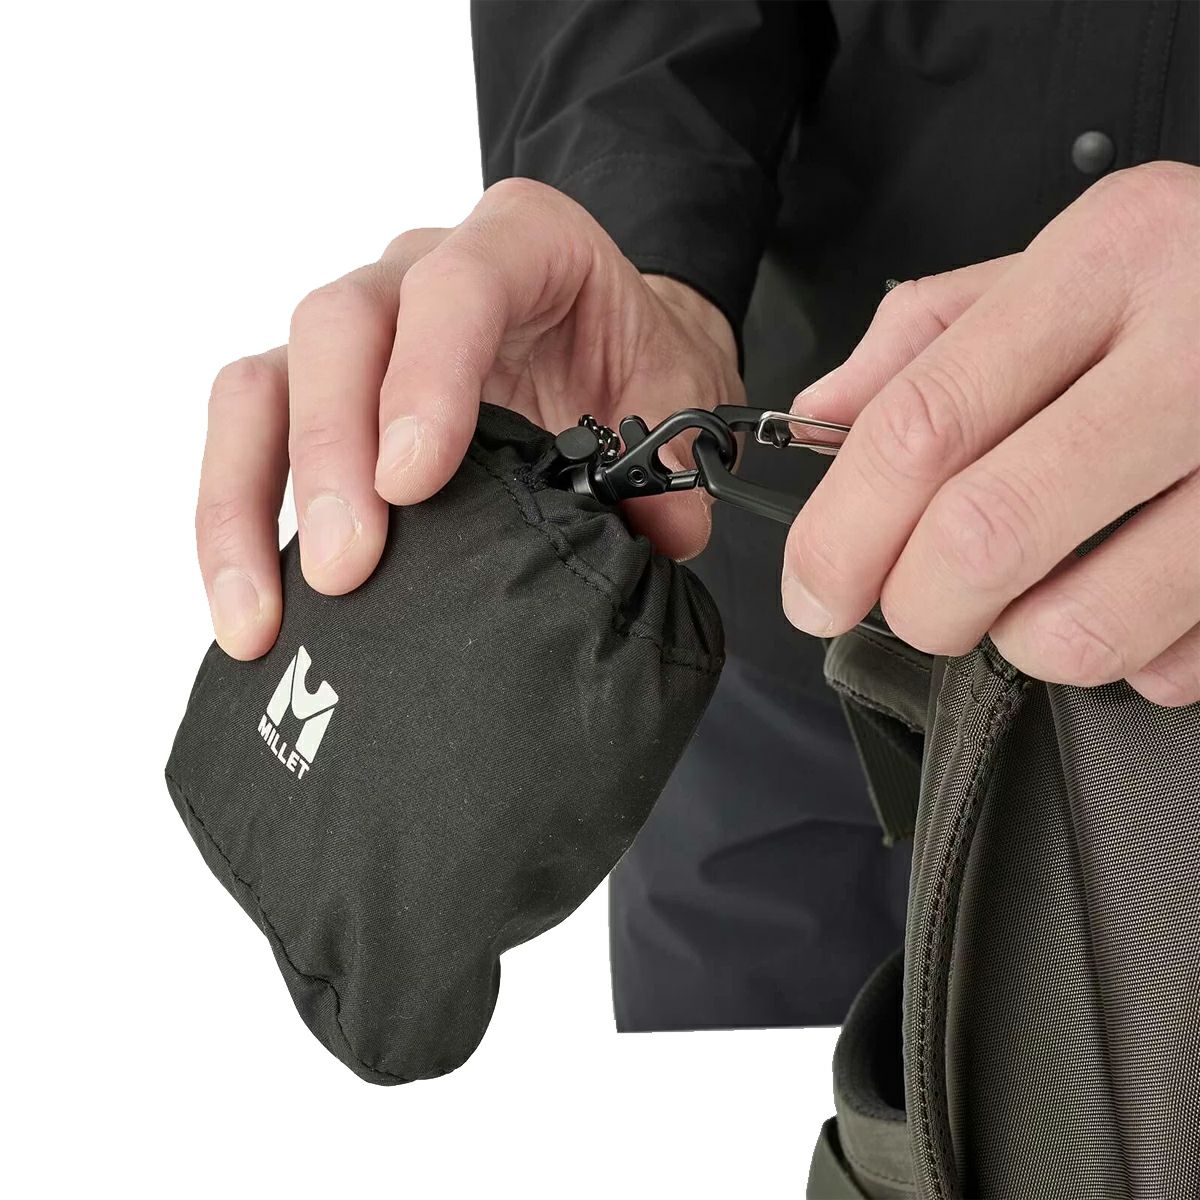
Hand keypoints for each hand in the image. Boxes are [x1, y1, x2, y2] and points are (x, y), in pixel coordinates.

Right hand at [197, 179, 740, 658]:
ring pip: (263, 384)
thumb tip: (654, 540)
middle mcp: (418, 273)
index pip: (458, 285)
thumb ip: (673, 466)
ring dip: (245, 503)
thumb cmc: (632, 361)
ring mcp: (355, 332)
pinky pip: (247, 435)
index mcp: (522, 245)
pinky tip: (250, 610)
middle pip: (337, 327)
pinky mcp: (312, 392)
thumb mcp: (678, 398)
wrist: (606, 348)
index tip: (413, 483)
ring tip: (261, 620)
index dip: (426, 377)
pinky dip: (235, 521)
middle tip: (346, 571)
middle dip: (330, 454)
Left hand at [781, 162, 1199, 706]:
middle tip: (923, 605)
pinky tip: (1138, 598)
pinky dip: (1132, 658)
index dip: (840, 533)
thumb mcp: (1069, 258)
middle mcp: (1191, 352)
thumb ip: (928, 334)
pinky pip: (1178, 661)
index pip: (923, 424)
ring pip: (1084, 626)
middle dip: (919, 606)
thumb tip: (820, 415)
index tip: (813, 590)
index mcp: (1105, 263)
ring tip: (1038, 598)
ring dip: (1024, 641)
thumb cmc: (1198, 278)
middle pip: (983, 535)